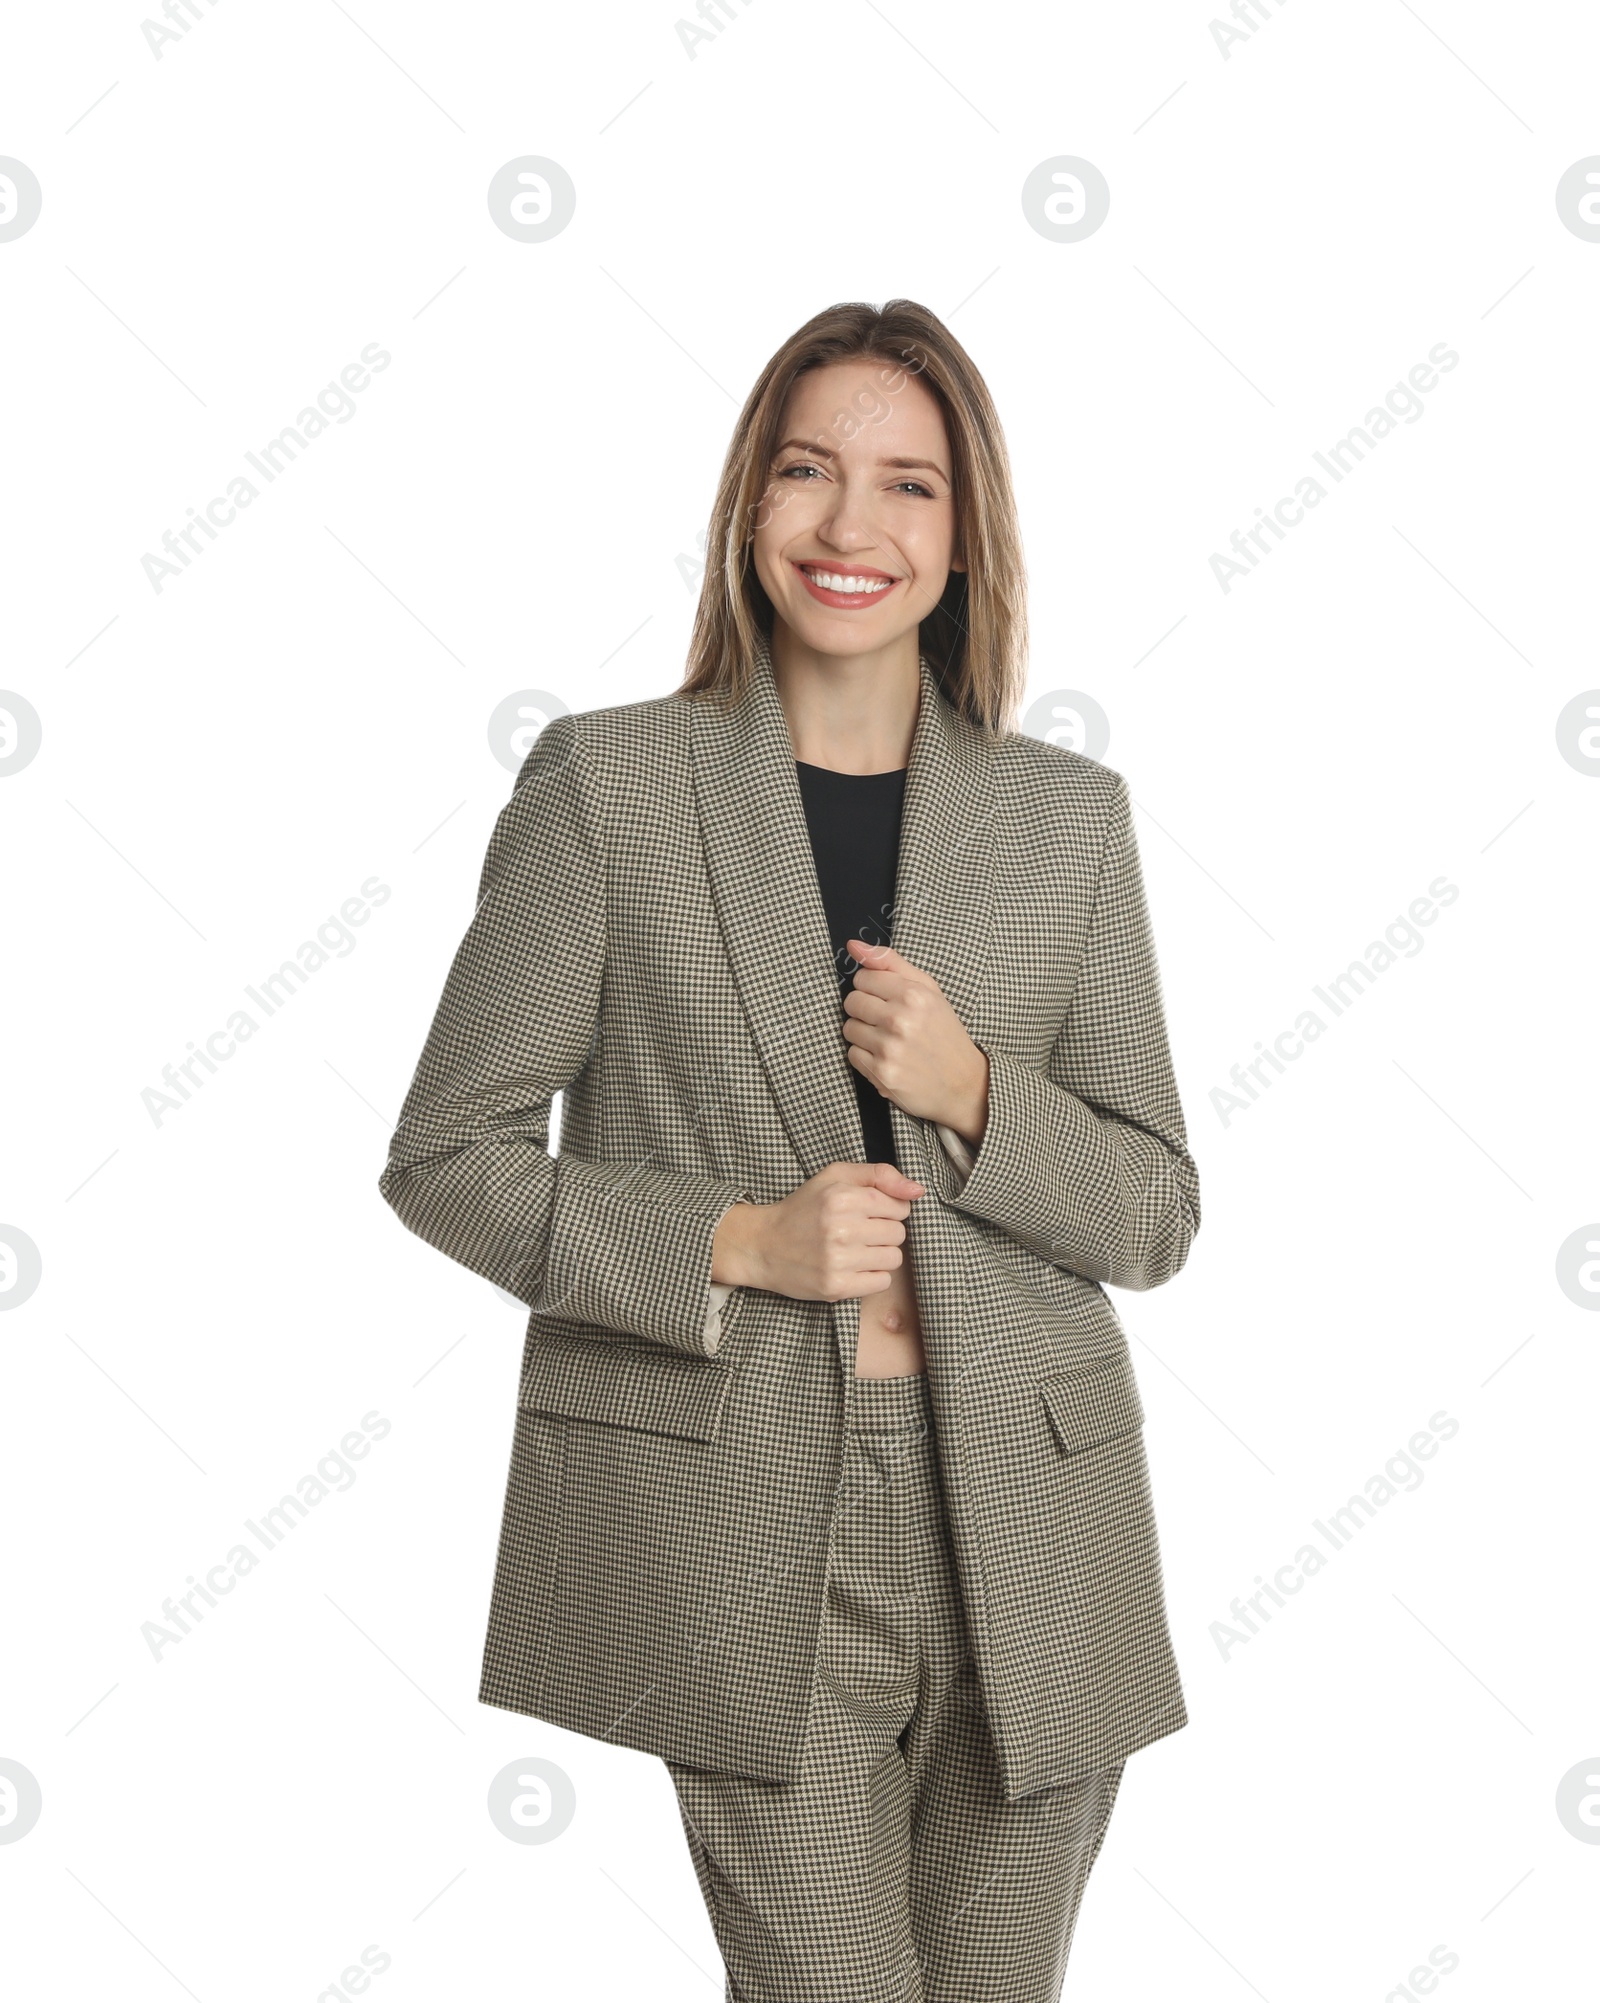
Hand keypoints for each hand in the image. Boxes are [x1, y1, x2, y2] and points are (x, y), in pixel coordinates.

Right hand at [711, 1161, 923, 1301]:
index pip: (900, 1207)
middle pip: (898, 1234)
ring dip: (880, 1255)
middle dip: (884, 1232)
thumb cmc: (803, 1208)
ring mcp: (838, 1260)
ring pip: (894, 1258)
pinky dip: (872, 1276)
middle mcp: (840, 1228)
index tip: (869, 1214)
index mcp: (842, 1197)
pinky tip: (852, 1267)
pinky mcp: (836, 1287)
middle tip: (859, 1232)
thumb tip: (918, 1190)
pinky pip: (881, 1282)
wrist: (763, 1245)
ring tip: (855, 1250)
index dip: (890, 1210)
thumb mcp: (834, 1177)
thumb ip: (879, 1174)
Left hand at [842, 940, 989, 1146]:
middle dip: (865, 1010)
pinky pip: (852, 1055)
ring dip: (863, 1034)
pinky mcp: (882, 1073)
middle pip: (851, 1001)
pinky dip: (865, 1057)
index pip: (862, 977)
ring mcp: (889, 1048)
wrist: (964, 1083)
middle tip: (887, 1020)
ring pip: (848, 1028)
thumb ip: (890, 962)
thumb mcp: (928, 990)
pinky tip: (886, 1057)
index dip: (872, 987)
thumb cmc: (944, 1032)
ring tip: (888, 1040)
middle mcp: (900, 1019)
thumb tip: (852, 945)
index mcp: (914, 994)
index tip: (887, 999)